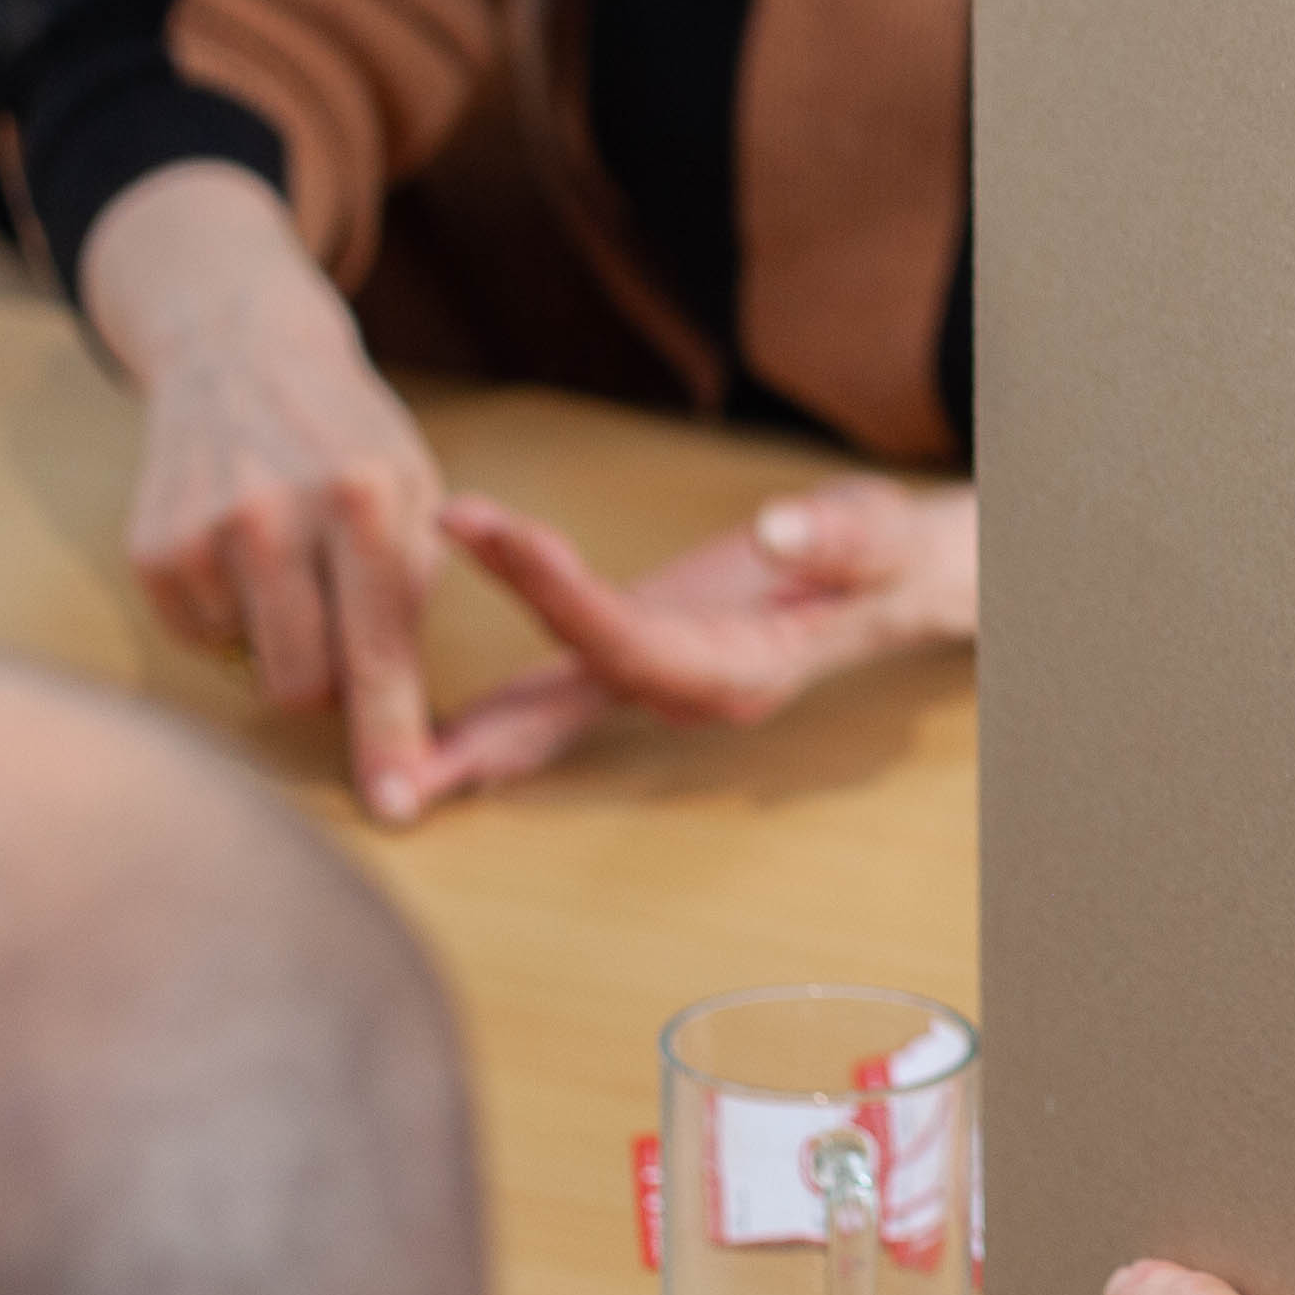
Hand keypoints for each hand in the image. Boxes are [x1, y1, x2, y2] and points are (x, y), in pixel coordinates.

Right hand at [81, 160, 455, 821]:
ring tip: (293, 564)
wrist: (238, 355)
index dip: (390, 735)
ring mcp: (202, 536)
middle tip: (344, 629)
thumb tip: (402, 718)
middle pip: (307, 683)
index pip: (381, 648)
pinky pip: (206, 642)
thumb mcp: (415, 489)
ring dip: (283, 640)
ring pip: (257, 668)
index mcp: (363, 498)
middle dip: (334, 683)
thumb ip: (413, 590)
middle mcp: (274, 517)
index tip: (397, 805)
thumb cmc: (350, 439)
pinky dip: (232, 615)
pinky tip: (240, 551)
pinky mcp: (149, 555)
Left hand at [406, 478, 979, 804]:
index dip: (556, 590)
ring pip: (558, 708)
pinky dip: (502, 715)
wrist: (904, 585)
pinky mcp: (649, 663)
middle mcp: (694, 693)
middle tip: (392, 757)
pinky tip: (442, 739)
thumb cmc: (893, 556)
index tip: (490, 528)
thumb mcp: (882, 533)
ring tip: (390, 766)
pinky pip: (564, 693)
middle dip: (483, 718)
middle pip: (573, 690)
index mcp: (741, 669)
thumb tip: (776, 529)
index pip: (627, 635)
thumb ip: (839, 535)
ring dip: (475, 732)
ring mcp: (667, 686)